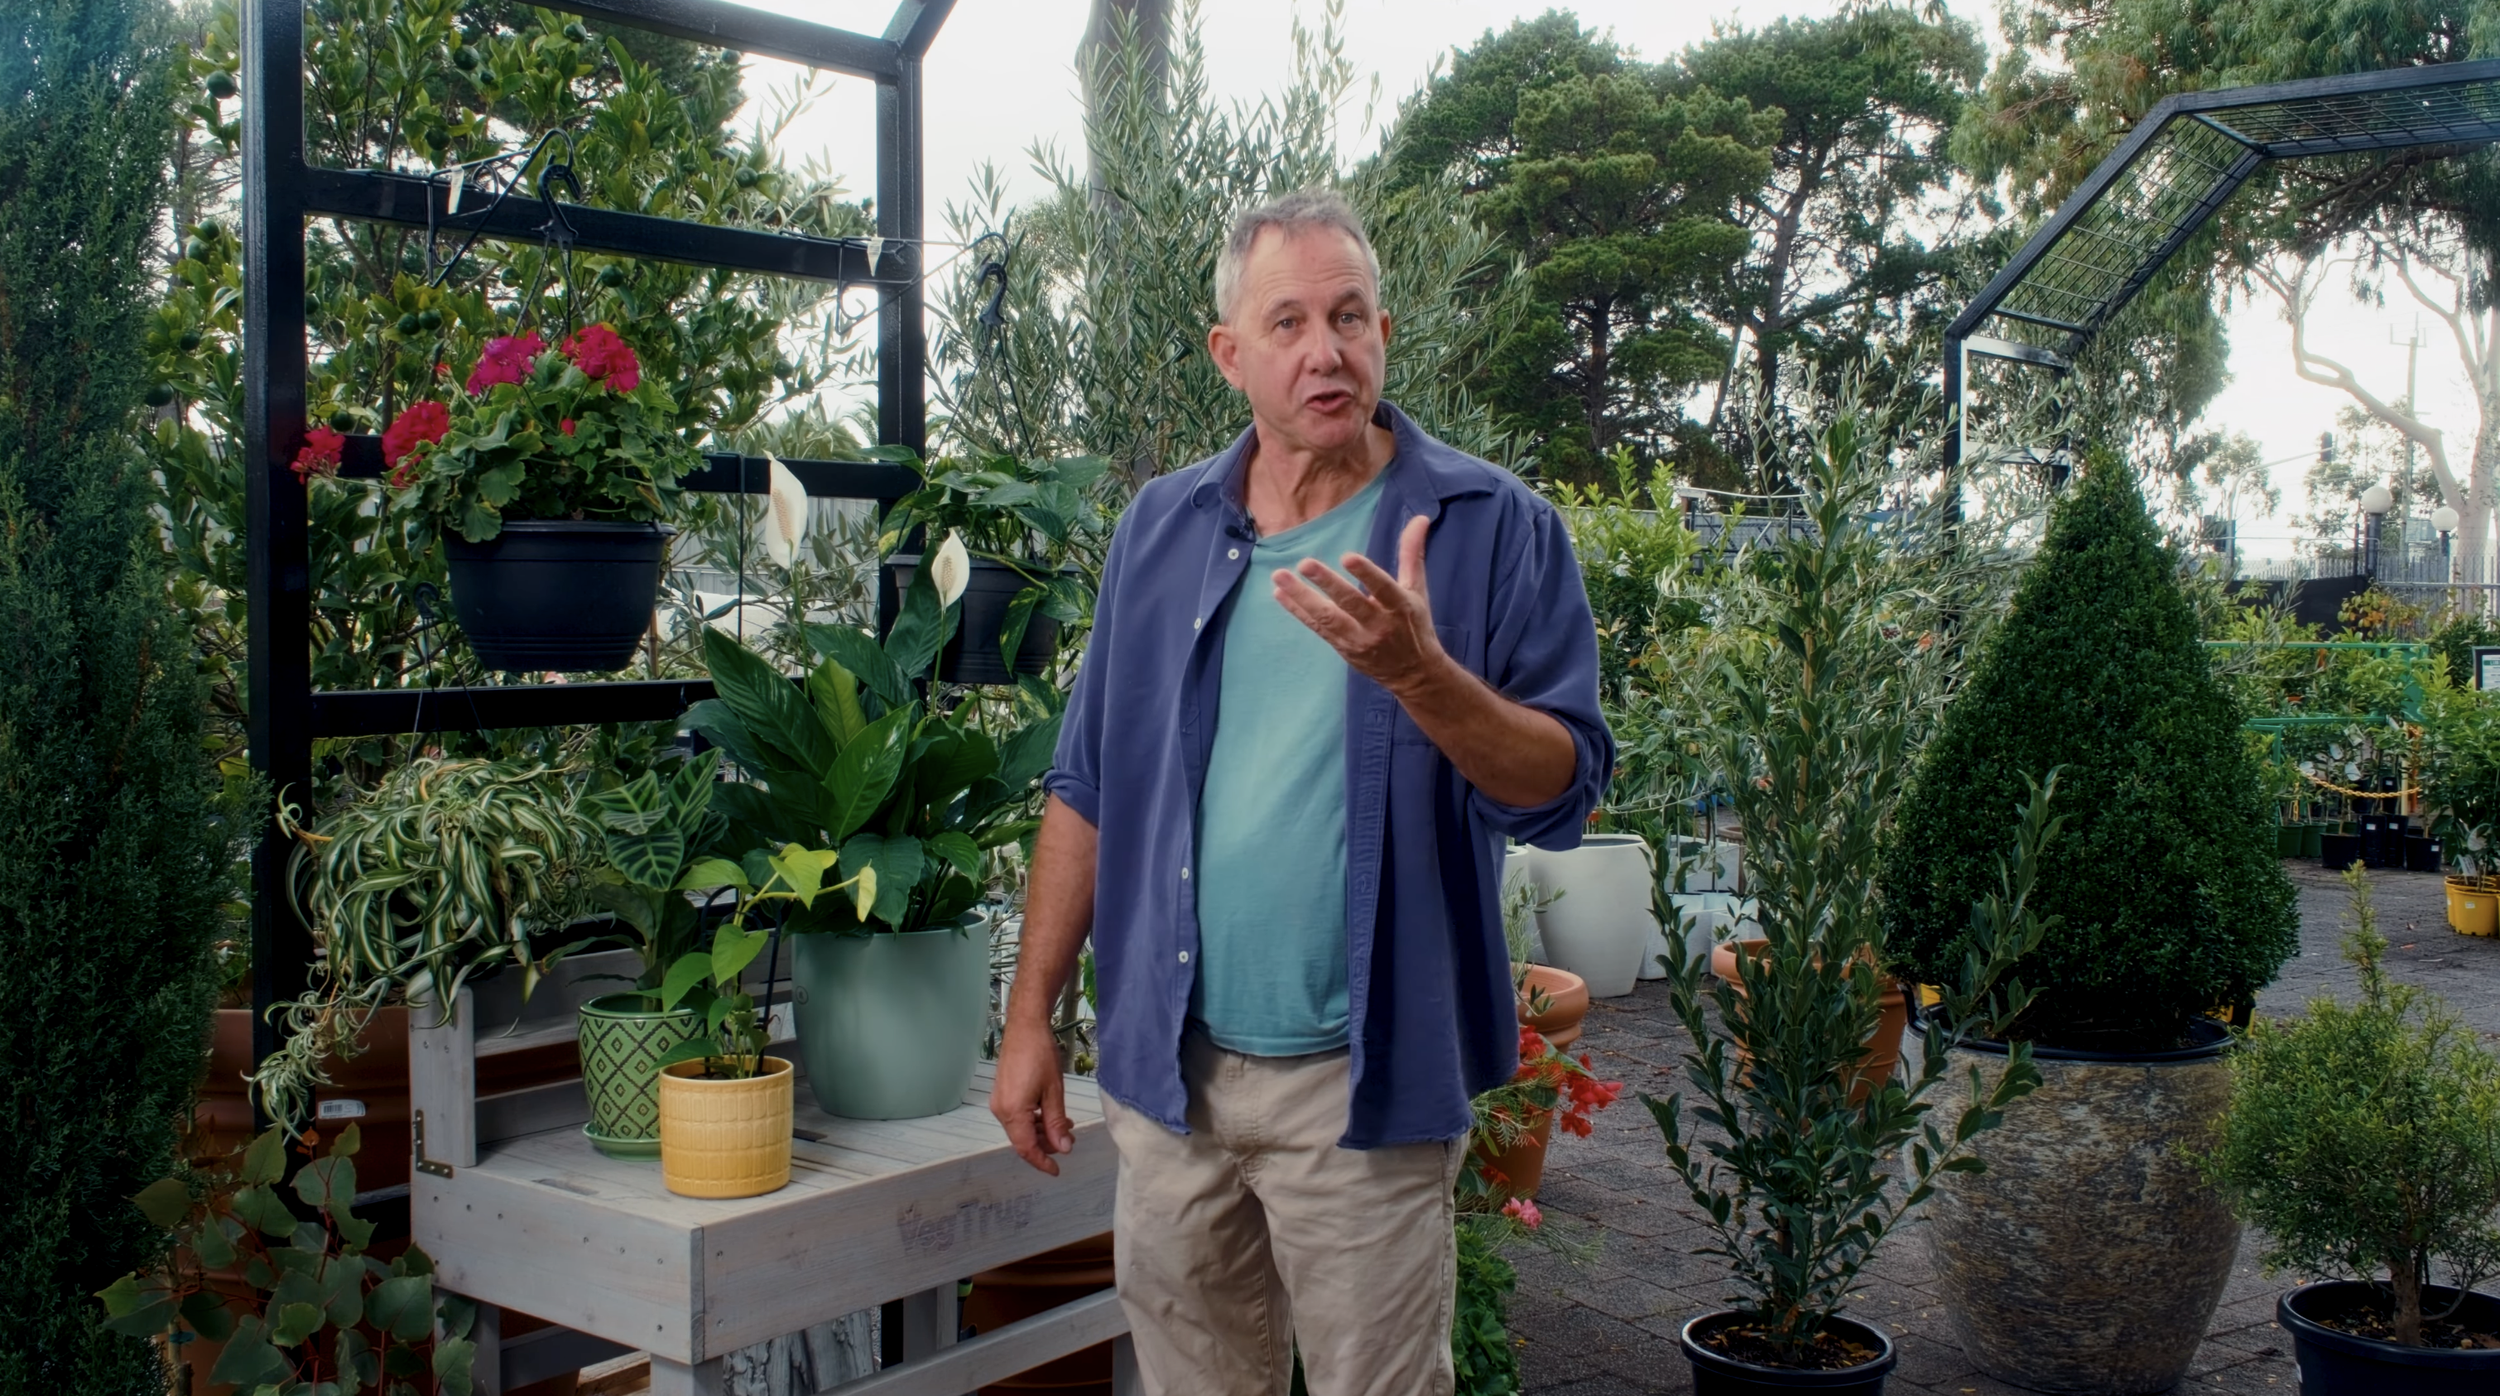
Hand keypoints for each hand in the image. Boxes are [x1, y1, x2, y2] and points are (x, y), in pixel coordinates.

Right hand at [989, 1015, 1075, 1174]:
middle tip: (1069, 1138)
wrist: (1025, 1027)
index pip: (1026, 1148)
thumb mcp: (1054, 1092)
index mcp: (1012, 1112)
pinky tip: (1051, 1112)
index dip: (1042, 1162)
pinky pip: (1018, 1116)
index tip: (1057, 1170)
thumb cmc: (1040, 1055)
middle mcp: (1001, 1110)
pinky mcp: (1003, 1094)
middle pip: (1023, 1139)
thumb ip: (1056, 1123)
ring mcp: (1000, 1101)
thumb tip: (1063, 1148)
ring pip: (1022, 1128)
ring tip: (1065, 1123)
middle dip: (1046, 1144)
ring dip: (1043, 1130)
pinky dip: (1035, 1119)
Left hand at [1274, 514, 1446, 694]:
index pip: (1383, 589)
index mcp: (1400, 607)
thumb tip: (1419, 518)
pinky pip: (1317, 628)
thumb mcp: (1417, 590)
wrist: (1414, 674)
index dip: (1367, 574)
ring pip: (1328, 618)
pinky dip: (1297, 611)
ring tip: (1279, 577)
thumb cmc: (1414, 624)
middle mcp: (1378, 625)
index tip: (1348, 557)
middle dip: (1327, 584)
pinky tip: (1279, 594)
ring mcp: (1358, 639)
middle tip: (1305, 563)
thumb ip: (1412, 554)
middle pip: (1351, 604)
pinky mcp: (1342, 647)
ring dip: (1301, 597)